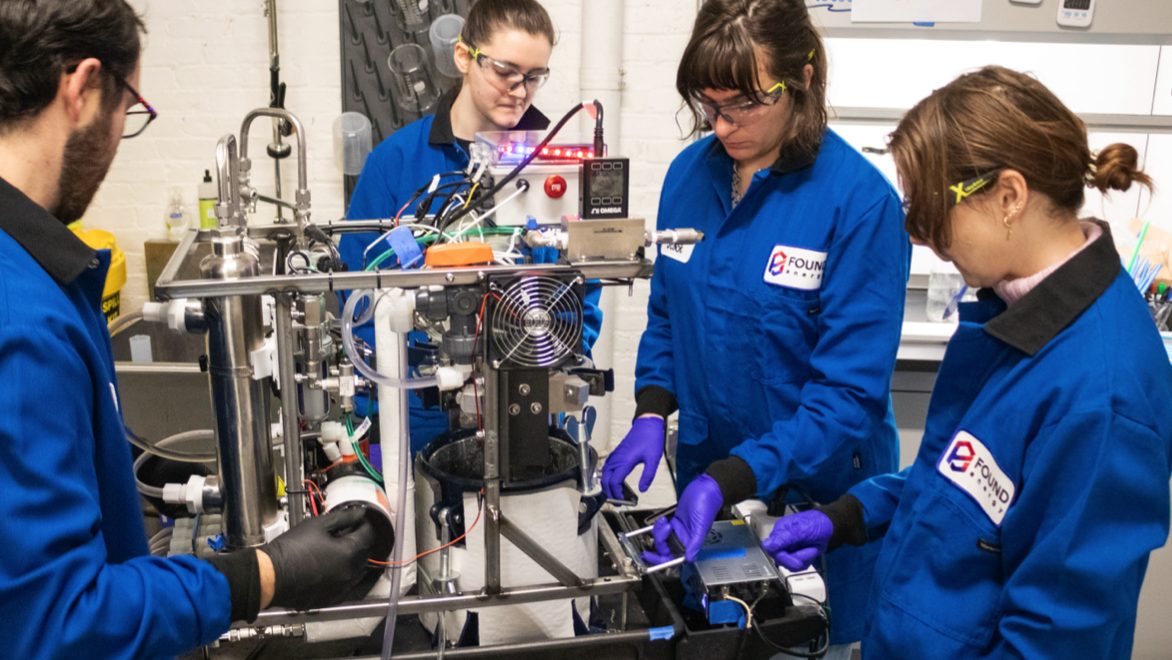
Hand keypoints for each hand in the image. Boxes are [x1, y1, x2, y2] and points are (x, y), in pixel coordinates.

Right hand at [261, 506, 375, 610]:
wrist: (270, 575)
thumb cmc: (289, 550)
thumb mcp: (318, 525)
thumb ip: (344, 517)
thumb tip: (358, 513)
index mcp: (349, 554)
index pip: (368, 535)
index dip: (363, 524)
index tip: (357, 520)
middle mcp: (349, 574)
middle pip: (364, 553)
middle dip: (358, 540)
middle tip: (344, 532)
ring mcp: (341, 589)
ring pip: (356, 570)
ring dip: (351, 558)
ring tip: (334, 548)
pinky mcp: (331, 599)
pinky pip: (345, 584)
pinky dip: (342, 574)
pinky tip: (328, 566)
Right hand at [601, 416, 664, 499]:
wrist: (647, 424)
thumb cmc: (650, 438)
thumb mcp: (653, 459)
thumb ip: (647, 476)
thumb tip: (643, 488)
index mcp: (625, 461)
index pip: (614, 482)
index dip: (616, 494)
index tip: (622, 500)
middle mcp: (618, 458)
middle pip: (606, 479)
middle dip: (609, 492)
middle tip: (617, 501)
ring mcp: (616, 455)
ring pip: (605, 474)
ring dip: (608, 485)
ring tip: (616, 494)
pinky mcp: (618, 453)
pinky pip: (608, 467)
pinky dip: (608, 477)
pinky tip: (615, 480)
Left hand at [642, 474, 722, 563]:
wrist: (704, 486)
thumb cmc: (707, 504)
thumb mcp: (701, 525)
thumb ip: (695, 543)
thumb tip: (689, 558)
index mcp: (692, 542)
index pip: (676, 558)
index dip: (663, 561)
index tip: (651, 559)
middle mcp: (685, 537)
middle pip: (666, 550)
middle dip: (657, 546)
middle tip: (646, 550)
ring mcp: (679, 528)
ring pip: (663, 539)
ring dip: (658, 532)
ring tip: (663, 523)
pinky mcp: (675, 519)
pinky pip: (663, 528)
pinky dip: (658, 526)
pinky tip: (661, 521)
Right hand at [761, 510, 833, 570]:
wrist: (829, 527)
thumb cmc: (815, 524)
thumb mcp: (801, 530)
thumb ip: (783, 539)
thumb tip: (765, 545)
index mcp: (779, 531)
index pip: (771, 550)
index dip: (783, 557)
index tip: (796, 559)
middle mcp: (782, 541)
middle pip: (781, 560)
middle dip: (798, 557)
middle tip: (809, 549)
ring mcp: (789, 549)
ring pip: (790, 565)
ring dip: (804, 558)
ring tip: (810, 548)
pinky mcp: (795, 556)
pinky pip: (798, 566)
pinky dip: (807, 560)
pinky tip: (810, 551)